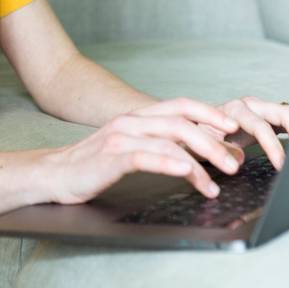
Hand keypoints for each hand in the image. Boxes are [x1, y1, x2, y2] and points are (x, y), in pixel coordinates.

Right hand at [38, 97, 247, 204]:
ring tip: (215, 182)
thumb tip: (204, 156)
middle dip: (212, 141)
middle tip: (234, 162)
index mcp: (138, 117)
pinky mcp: (111, 157)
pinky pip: (145, 157)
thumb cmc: (95, 165)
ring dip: (198, 161)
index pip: (181, 106)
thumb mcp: (133, 150)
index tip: (233, 128)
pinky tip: (187, 172)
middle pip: (180, 122)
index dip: (209, 114)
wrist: (54, 173)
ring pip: (168, 141)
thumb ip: (163, 148)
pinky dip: (170, 163)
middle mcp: (131, 121)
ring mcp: (120, 138)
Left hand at [197, 96, 288, 170]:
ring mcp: (262, 109)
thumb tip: (239, 159)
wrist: (197, 126)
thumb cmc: (200, 134)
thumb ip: (221, 149)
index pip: (261, 127)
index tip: (282, 165)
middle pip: (284, 112)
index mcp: (236, 110)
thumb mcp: (204, 144)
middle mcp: (252, 106)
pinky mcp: (268, 116)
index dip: (273, 147)